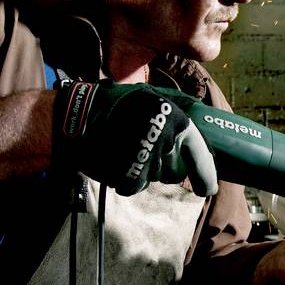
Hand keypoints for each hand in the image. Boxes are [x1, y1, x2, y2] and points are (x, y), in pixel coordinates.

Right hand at [53, 80, 217, 196]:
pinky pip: (135, 185)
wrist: (77, 117)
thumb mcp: (153, 97)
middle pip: (176, 171)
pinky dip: (126, 177)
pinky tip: (116, 160)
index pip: (200, 153)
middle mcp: (166, 138)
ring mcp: (149, 157)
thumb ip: (178, 112)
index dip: (205, 175)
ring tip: (126, 148)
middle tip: (144, 149)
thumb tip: (202, 128)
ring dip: (143, 169)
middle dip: (164, 166)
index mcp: (176, 119)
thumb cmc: (115, 105)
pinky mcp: (131, 174)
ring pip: (154, 177)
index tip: (207, 188)